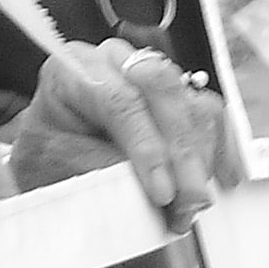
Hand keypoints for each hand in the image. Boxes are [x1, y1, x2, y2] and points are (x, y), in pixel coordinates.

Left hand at [13, 43, 236, 228]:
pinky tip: (222, 178)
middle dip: (182, 153)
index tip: (162, 192)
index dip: (147, 148)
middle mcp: (115, 61)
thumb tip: (158, 190)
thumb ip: (105, 170)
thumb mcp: (58, 168)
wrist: (48, 161)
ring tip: (190, 206)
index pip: (120, 100)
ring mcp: (148, 74)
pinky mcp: (173, 94)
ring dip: (200, 158)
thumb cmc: (46, 160)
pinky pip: (208, 113)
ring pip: (192, 104)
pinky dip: (218, 148)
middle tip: (188, 201)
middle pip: (164, 93)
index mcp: (72, 69)